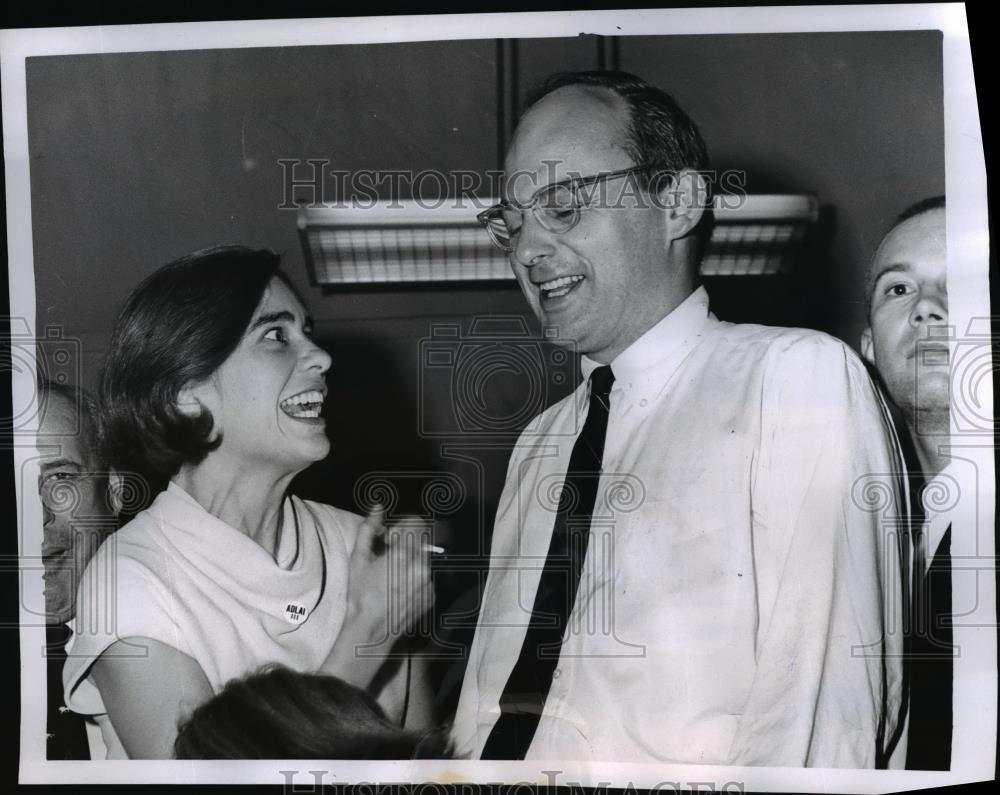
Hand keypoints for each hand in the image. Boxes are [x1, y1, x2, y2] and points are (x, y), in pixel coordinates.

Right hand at [346, 504, 434, 644]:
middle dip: (407, 541)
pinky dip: (416, 577)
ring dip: (411, 559)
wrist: (369, 630)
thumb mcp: (359, 559)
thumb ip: (369, 529)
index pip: (417, 522)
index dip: (402, 526)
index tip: (389, 539)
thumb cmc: (360, 594)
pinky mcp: (431, 595)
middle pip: (423, 539)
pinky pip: (427, 576)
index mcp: (404, 554)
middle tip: (389, 555)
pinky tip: (398, 588)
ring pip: (425, 558)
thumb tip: (377, 508)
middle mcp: (422, 567)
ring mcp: (429, 582)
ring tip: (392, 574)